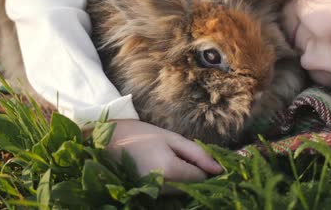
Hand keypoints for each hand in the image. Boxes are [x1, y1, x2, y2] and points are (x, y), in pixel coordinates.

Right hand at [105, 119, 222, 187]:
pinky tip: (164, 166)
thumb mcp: (173, 138)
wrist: (111, 141)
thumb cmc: (143, 135)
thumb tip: (219, 168)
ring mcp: (153, 194)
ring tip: (171, 158)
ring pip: (182, 190)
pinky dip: (173, 181)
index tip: (199, 155)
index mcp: (170, 170)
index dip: (204, 167)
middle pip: (193, 186)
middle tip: (183, 154)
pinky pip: (170, 191)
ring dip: (184, 178)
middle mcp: (162, 187)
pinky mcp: (147, 195)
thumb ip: (198, 153)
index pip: (201, 177)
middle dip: (195, 172)